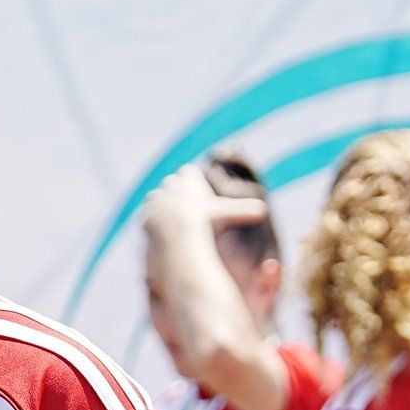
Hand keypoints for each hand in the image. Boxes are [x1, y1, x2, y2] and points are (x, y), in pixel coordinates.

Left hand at [143, 163, 266, 248]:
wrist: (177, 236)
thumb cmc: (205, 222)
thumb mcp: (226, 214)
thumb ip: (243, 211)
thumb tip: (264, 211)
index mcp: (188, 177)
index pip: (189, 173)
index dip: (194, 185)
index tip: (198, 196)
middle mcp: (170, 184)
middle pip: (173, 185)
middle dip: (179, 195)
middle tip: (186, 209)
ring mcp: (156, 198)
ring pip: (159, 198)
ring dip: (165, 207)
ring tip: (174, 220)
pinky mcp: (145, 214)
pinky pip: (149, 215)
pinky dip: (155, 222)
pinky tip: (162, 231)